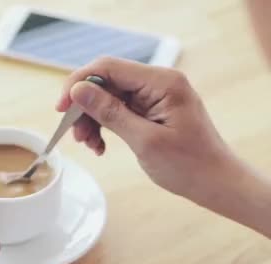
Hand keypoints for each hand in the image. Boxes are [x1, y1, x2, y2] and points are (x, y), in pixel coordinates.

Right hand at [56, 57, 234, 200]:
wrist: (215, 182)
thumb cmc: (188, 165)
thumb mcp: (144, 140)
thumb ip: (110, 112)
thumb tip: (78, 90)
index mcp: (162, 82)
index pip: (108, 68)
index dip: (78, 83)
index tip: (61, 108)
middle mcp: (158, 82)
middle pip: (105, 82)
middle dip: (85, 108)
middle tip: (76, 136)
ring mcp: (154, 95)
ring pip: (107, 97)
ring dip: (92, 120)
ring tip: (90, 145)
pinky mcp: (150, 108)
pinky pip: (117, 109)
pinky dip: (104, 126)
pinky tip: (100, 146)